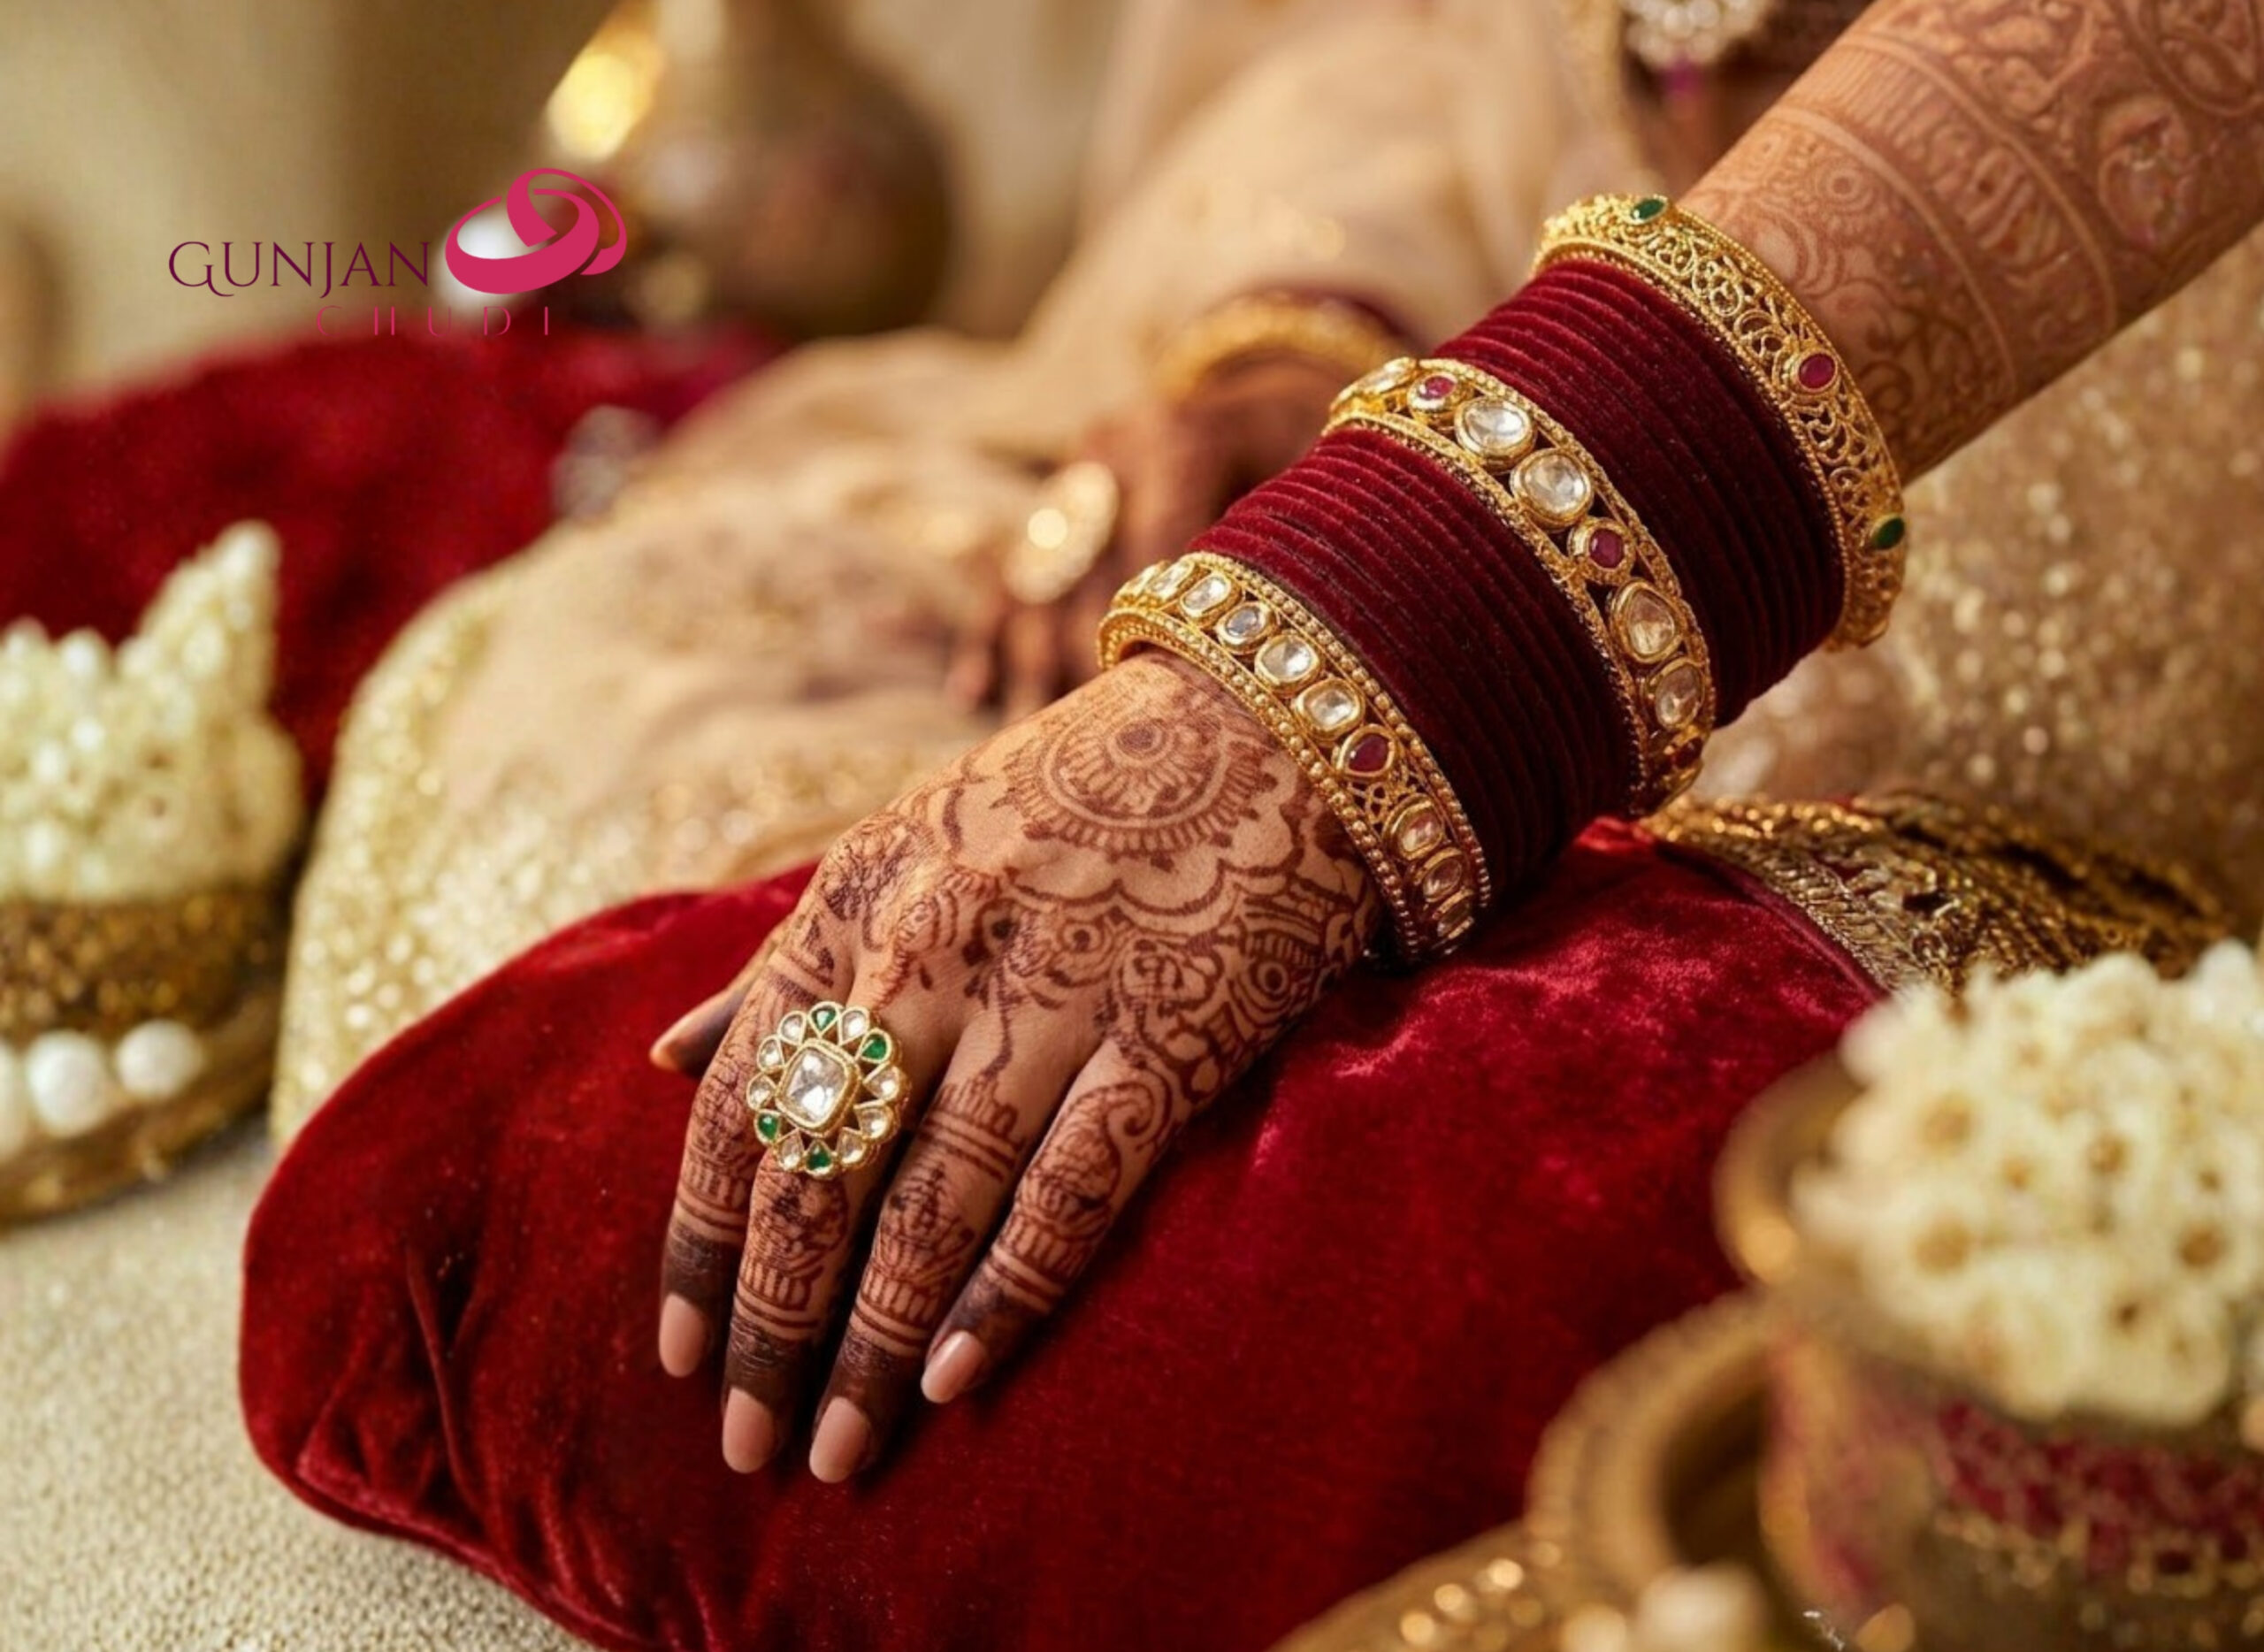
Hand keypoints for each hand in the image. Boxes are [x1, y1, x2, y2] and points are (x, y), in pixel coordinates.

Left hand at [651, 654, 1378, 1478]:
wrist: (1263, 728)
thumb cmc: (1065, 796)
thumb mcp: (902, 842)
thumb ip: (786, 957)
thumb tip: (664, 1061)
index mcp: (855, 902)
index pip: (741, 1101)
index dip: (701, 1241)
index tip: (677, 1353)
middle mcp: (932, 950)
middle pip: (819, 1171)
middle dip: (772, 1325)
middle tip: (743, 1445)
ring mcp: (1055, 993)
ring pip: (933, 1201)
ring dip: (871, 1344)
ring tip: (836, 1452)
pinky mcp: (1169, 1033)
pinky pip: (1072, 1190)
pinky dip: (1006, 1293)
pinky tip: (955, 1381)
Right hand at [948, 355, 1345, 718]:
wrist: (1258, 398)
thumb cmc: (1305, 456)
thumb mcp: (1322, 481)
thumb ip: (1302, 545)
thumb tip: (1293, 642)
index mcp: (1181, 436)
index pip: (1161, 549)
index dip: (1161, 632)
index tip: (1160, 710)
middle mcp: (1111, 452)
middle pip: (1089, 573)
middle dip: (1087, 662)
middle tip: (1093, 746)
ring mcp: (1071, 481)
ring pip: (1039, 583)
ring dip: (1032, 666)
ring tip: (1029, 741)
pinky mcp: (1047, 510)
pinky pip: (1008, 577)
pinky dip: (990, 637)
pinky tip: (970, 695)